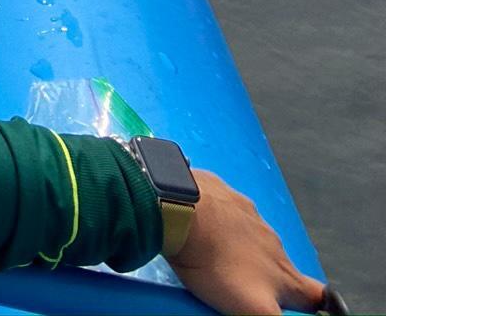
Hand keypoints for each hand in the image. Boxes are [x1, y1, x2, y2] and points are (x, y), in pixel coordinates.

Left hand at [171, 169, 328, 315]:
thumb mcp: (252, 308)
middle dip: (274, 278)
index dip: (318, 304)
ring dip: (248, 250)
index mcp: (284, 274)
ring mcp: (248, 214)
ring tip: (225, 259)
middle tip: (254, 285)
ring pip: (257, 237)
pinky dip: (224, 223)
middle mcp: (273, 242)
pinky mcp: (223, 194)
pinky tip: (207, 230)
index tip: (313, 307)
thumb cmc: (213, 262)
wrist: (179, 208)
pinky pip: (230, 211)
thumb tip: (274, 313)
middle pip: (283, 265)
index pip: (316, 295)